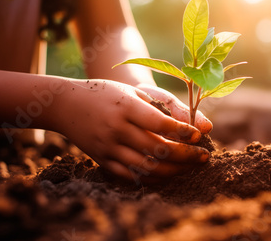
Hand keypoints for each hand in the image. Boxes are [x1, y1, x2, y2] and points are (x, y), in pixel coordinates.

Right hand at [51, 79, 209, 183]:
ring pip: (147, 167)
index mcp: (126, 107)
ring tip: (190, 167)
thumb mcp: (131, 91)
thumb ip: (159, 106)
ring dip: (174, 170)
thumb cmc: (105, 93)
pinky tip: (169, 174)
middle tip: (204, 156)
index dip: (183, 132)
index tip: (200, 136)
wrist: (66, 104)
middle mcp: (117, 129)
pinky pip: (131, 176)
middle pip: (158, 149)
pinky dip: (153, 177)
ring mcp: (108, 147)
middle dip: (186, 156)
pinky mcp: (102, 160)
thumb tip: (192, 123)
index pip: (160, 124)